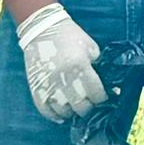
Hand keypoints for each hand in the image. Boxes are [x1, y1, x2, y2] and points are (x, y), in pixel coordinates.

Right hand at [18, 4, 107, 122]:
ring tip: (76, 108)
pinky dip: (54, 116)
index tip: (104, 98)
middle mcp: (64, 78)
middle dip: (88, 108)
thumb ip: (98, 67)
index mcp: (80, 66)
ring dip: (72, 112)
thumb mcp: (91, 48)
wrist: (42, 28)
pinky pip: (44, 110)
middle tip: (90, 104)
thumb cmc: (70, 37)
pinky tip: (61, 116)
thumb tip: (108, 87)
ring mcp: (48, 84)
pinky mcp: (36, 87)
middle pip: (81, 106)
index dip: (102, 98)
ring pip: (63, 111)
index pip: (96, 94)